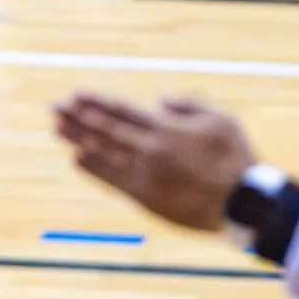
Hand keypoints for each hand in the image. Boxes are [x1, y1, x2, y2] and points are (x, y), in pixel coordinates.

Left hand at [51, 90, 258, 232]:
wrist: (243, 204)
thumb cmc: (236, 158)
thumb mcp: (220, 119)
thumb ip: (189, 104)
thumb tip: (159, 100)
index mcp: (166, 129)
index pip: (122, 112)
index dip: (96, 102)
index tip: (75, 94)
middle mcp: (150, 150)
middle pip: (105, 130)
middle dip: (77, 117)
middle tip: (54, 107)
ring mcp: (145, 174)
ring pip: (103, 153)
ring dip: (77, 139)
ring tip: (57, 128)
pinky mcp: (145, 197)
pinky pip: (112, 180)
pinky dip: (92, 168)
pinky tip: (77, 158)